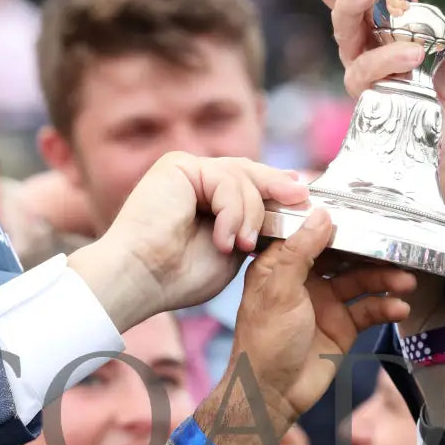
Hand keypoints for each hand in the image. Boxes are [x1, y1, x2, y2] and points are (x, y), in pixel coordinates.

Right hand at [68, 153, 308, 330]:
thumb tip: (292, 211)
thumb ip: (253, 227)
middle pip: (249, 172)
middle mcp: (195, 178)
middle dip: (278, 188)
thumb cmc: (178, 277)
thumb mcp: (232, 249)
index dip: (278, 190)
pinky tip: (224, 241)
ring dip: (250, 215)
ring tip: (242, 246)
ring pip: (242, 178)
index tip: (303, 200)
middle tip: (301, 200)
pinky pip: (225, 180)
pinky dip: (232, 212)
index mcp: (205, 198)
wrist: (141, 278)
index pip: (249, 184)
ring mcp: (186, 168)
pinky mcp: (178, 165)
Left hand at [196, 208, 415, 444]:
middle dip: (370, 250)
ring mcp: (326, 303)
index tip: (365, 208)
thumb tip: (322, 214)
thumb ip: (300, 250)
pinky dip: (386, 307)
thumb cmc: (265, 341)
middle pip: (344, 254)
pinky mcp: (343, 327)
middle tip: (398, 244)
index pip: (312, 233)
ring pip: (362, 280)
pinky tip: (399, 308)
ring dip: (385, 279)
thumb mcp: (279, 289)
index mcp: (282, 265)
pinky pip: (369, 309)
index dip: (337, 220)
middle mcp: (305, 279)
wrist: (271, 394)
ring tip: (407, 280)